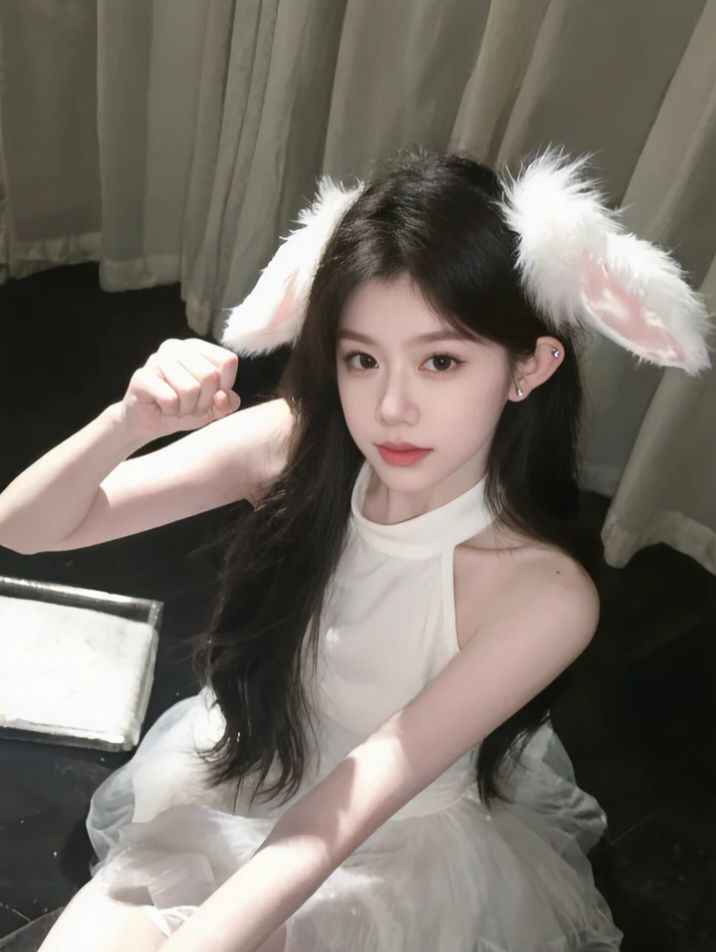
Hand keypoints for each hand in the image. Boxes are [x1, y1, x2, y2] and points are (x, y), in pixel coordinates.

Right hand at [118, 337, 240, 439]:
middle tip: (190, 406)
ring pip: (190, 389)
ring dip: (187, 408)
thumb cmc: (183, 408)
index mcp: (197, 347)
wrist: (148, 422)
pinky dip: (171, 411)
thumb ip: (227, 403)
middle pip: (209, 376)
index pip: (227, 360)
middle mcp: (177, 347)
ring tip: (177, 407)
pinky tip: (163, 408)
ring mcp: (157, 359)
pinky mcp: (142, 377)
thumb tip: (222, 396)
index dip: (225, 386)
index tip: (210, 396)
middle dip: (204, 402)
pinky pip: (170, 399)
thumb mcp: (213, 408)